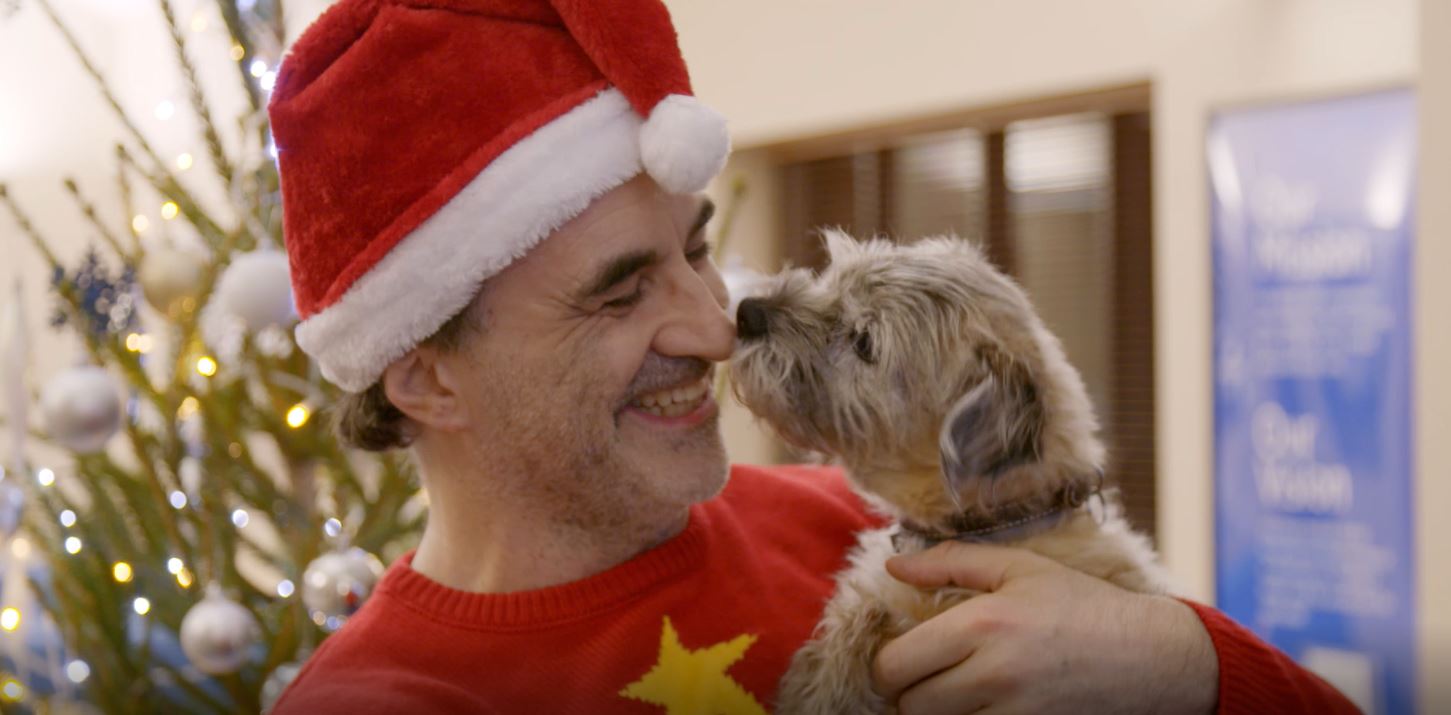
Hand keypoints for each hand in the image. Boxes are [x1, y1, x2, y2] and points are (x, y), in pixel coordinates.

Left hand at [871, 542, 1218, 714]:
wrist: (1149, 656)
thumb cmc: (1081, 605)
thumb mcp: (1018, 567)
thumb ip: (950, 563)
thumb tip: (894, 563)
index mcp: (981, 626)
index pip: (894, 666)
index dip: (887, 664)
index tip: (902, 656)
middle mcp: (992, 676)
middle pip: (910, 706)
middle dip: (909, 692)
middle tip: (926, 675)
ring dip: (937, 712)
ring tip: (954, 689)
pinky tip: (980, 705)